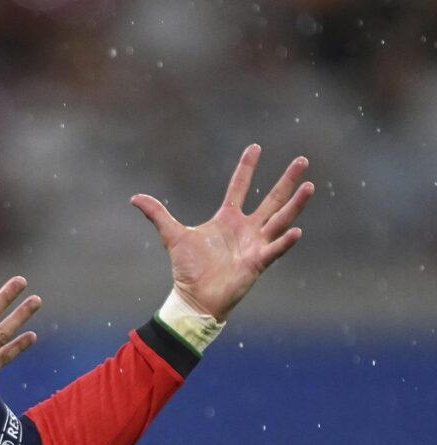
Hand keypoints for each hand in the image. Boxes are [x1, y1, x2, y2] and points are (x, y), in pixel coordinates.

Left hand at [130, 144, 313, 320]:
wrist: (194, 297)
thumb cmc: (188, 269)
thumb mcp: (172, 236)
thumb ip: (157, 214)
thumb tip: (134, 197)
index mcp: (227, 219)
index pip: (239, 187)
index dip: (247, 167)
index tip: (255, 146)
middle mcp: (245, 228)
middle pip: (270, 199)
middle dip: (286, 180)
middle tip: (302, 160)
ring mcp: (255, 244)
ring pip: (280, 219)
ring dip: (294, 204)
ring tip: (309, 186)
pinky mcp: (257, 262)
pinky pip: (275, 249)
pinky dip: (285, 241)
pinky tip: (297, 230)